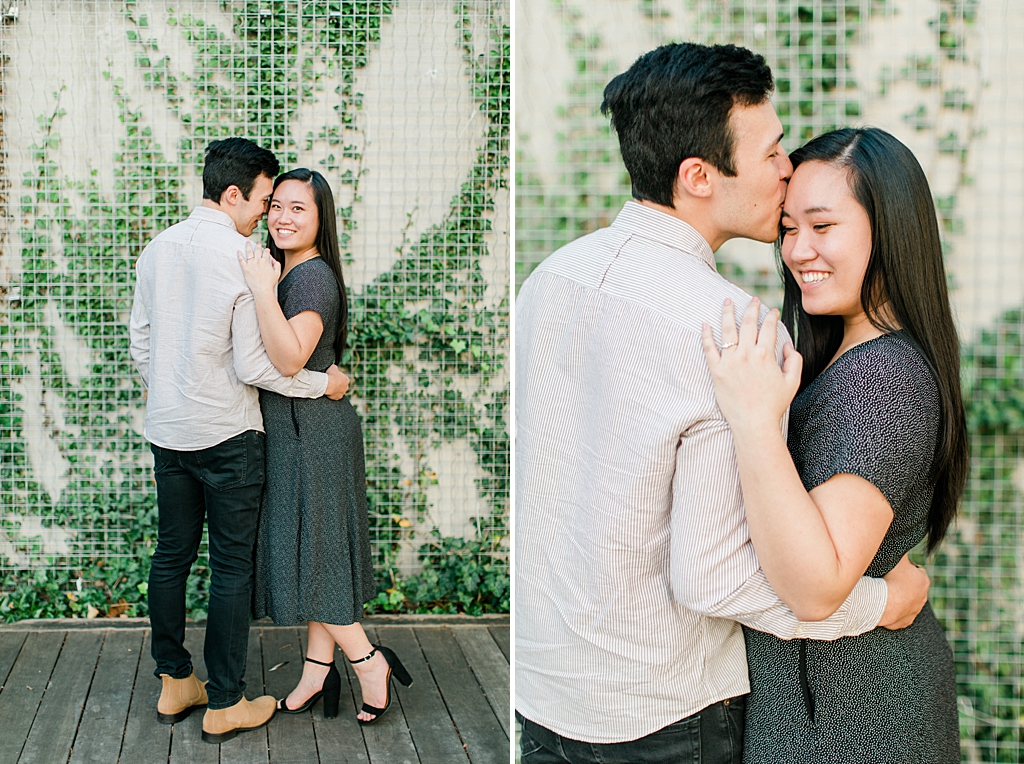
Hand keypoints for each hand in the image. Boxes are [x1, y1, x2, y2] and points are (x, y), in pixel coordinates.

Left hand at [237, 241, 280, 296]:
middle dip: (258, 245)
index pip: (266, 252)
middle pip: (257, 250)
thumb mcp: (277, 273)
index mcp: (266, 261)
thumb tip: (274, 260)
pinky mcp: (245, 268)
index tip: (266, 249)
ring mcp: (251, 264)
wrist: (262, 290)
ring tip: (247, 242)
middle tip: (258, 242)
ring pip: (249, 252)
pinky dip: (239, 255)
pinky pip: (241, 260)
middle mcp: (258, 261)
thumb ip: (277, 265)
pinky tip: (238, 251)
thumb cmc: (270, 283)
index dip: (266, 250)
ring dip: (248, 246)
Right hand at [325, 364, 349, 399]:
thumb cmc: (330, 375)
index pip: (344, 379)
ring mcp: (342, 393)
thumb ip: (335, 368)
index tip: (334, 378)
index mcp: (346, 380)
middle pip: (343, 386)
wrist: (327, 384)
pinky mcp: (338, 397)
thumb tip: (335, 368)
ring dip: (336, 390)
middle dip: (338, 385)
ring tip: (330, 388)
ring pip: (340, 391)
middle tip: (332, 383)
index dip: (339, 379)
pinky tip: (329, 392)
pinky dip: (333, 395)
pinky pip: (335, 396)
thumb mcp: (333, 367)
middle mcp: (346, 387)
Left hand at [700, 297, 801, 430]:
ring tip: (727, 301)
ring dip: (727, 313)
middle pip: (747, 323)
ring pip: (727, 330)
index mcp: (766, 354)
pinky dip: (706, 335)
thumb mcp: (793, 381)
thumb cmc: (774, 404)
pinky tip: (704, 323)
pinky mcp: (716, 371)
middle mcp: (746, 354)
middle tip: (752, 299)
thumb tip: (787, 344)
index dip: (771, 316)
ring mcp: (729, 361)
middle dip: (751, 308)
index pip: (768, 327)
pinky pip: (709, 349)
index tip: (772, 311)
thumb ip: (794, 360)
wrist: (753, 423)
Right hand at [878, 554, 928, 629]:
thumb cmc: (890, 579)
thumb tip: (905, 540)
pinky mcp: (905, 622)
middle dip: (904, 584)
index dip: (907, 568)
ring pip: (908, 602)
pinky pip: (900, 615)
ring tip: (886, 593)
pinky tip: (886, 606)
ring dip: (900, 598)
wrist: (881, 602)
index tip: (897, 569)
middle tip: (890, 580)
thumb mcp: (898, 558)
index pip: (917, 571)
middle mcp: (923, 597)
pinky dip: (894, 611)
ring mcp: (914, 611)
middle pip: (914, 587)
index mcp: (924, 581)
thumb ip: (903, 551)